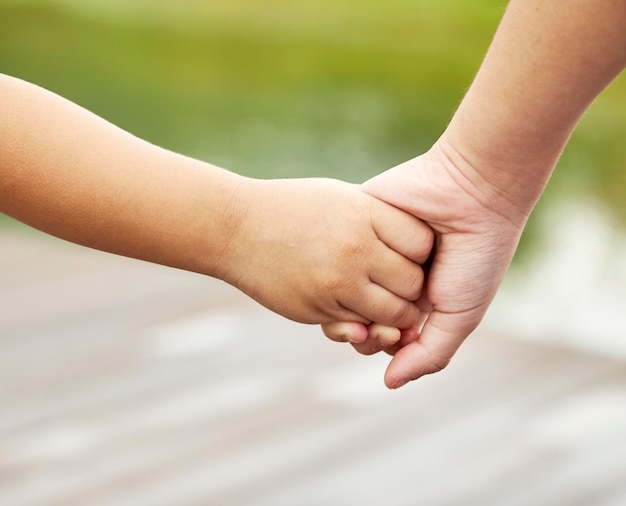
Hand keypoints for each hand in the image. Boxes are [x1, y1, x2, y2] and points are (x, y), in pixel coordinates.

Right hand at [218, 177, 433, 326]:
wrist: (235, 228)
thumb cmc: (292, 208)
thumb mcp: (340, 197)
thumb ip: (379, 218)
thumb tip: (420, 243)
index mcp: (364, 214)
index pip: (422, 243)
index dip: (421, 252)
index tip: (407, 252)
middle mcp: (355, 249)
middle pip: (413, 284)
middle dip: (412, 289)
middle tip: (398, 283)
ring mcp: (336, 283)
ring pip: (392, 315)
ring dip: (393, 314)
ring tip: (379, 298)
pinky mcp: (318, 310)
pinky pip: (359, 328)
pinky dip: (362, 323)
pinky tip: (350, 303)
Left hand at [324, 141, 528, 387]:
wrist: (475, 193)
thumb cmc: (475, 258)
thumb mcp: (460, 315)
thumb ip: (428, 354)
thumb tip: (389, 383)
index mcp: (410, 300)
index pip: (375, 333)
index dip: (373, 343)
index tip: (387, 340)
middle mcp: (386, 277)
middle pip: (352, 313)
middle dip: (358, 327)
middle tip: (372, 325)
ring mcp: (370, 249)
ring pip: (337, 284)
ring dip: (343, 300)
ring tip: (364, 300)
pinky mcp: (357, 219)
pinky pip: (335, 248)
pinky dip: (341, 262)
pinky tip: (351, 267)